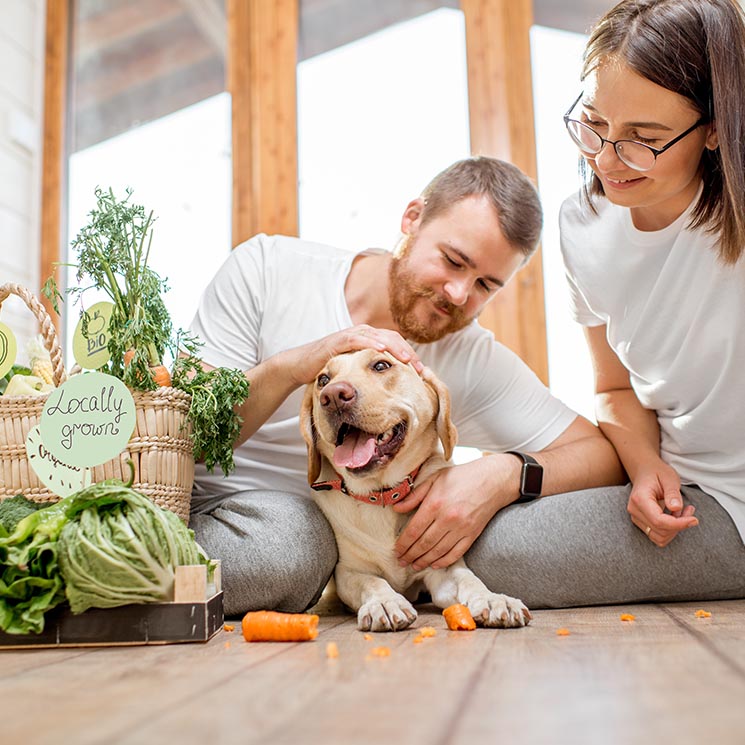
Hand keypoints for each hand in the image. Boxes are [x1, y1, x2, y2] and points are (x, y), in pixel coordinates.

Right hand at [287, 325, 422, 385]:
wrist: (301, 364)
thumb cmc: (330, 369)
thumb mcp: (355, 370)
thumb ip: (371, 371)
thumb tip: (391, 387)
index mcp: (369, 338)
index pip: (396, 343)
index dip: (410, 354)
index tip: (421, 371)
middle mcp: (362, 333)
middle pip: (392, 338)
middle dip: (407, 352)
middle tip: (420, 368)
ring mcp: (350, 335)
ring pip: (378, 337)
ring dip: (394, 347)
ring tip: (407, 359)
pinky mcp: (338, 340)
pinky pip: (357, 339)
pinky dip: (371, 342)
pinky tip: (382, 349)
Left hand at [393, 458, 511, 569]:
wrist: (493, 480)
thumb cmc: (462, 476)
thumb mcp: (435, 478)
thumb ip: (415, 495)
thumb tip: (397, 508)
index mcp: (435, 504)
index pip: (413, 530)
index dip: (403, 544)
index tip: (396, 551)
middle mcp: (447, 519)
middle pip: (424, 544)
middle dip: (410, 555)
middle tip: (401, 562)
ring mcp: (461, 528)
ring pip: (438, 551)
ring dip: (424, 561)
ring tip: (414, 565)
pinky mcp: (472, 534)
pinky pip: (456, 553)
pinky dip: (444, 561)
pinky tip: (435, 564)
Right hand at [627, 462, 697, 546]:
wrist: (645, 471)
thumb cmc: (658, 472)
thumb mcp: (669, 478)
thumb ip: (672, 493)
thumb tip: (676, 509)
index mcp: (640, 499)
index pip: (658, 521)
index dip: (678, 524)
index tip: (694, 520)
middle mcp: (634, 510)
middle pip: (660, 530)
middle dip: (679, 525)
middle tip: (690, 510)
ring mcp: (636, 517)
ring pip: (659, 537)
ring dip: (675, 529)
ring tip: (683, 513)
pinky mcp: (641, 522)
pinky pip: (657, 535)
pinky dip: (670, 530)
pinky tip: (676, 517)